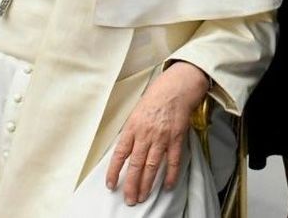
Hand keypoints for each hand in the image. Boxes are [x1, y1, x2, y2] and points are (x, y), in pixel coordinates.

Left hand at [106, 61, 208, 204]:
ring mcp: (161, 137)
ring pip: (152, 166)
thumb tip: (125, 152)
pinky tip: (168, 185)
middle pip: (136, 165)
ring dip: (147, 184)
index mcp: (132, 127)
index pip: (120, 154)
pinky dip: (171, 175)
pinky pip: (173, 161)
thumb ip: (131, 132)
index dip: (114, 171)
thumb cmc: (155, 98)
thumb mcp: (135, 113)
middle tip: (129, 199)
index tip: (111, 184)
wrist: (175, 87)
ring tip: (143, 196)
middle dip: (131, 185)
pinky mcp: (176, 138)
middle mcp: (145, 134)